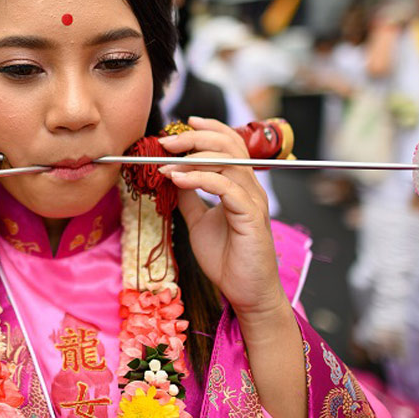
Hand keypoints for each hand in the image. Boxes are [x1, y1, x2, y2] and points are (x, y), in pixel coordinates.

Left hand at [159, 116, 285, 320]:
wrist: (246, 293)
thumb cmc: (227, 259)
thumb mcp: (199, 222)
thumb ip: (190, 198)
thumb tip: (174, 175)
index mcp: (241, 185)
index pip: (230, 143)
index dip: (209, 129)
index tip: (182, 124)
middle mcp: (251, 188)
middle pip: (228, 145)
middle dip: (195, 138)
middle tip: (166, 141)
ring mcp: (253, 200)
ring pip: (227, 161)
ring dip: (191, 158)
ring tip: (165, 163)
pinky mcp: (251, 216)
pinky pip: (224, 187)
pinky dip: (198, 178)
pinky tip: (177, 179)